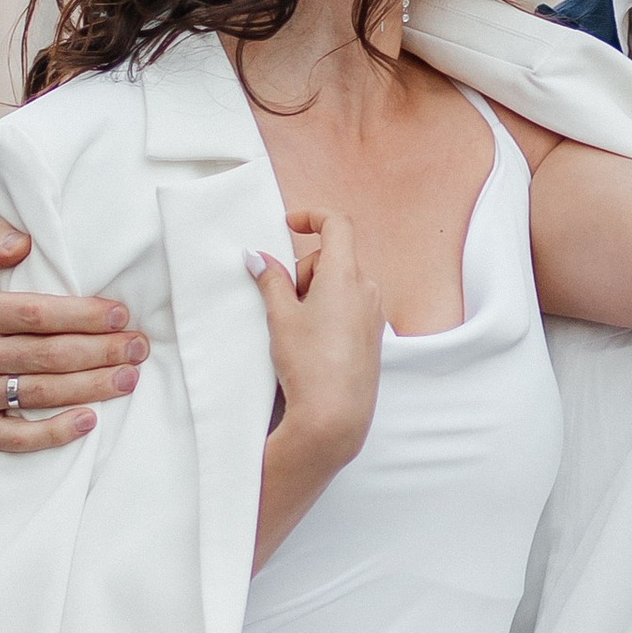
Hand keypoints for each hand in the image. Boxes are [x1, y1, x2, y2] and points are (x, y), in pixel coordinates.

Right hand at [0, 220, 147, 453]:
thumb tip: (22, 241)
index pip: (35, 313)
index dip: (82, 315)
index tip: (121, 315)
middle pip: (46, 355)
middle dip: (100, 351)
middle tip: (138, 348)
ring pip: (40, 394)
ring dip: (92, 387)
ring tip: (129, 378)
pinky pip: (19, 439)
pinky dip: (57, 432)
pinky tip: (91, 421)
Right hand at [249, 209, 383, 477]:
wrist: (335, 416)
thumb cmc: (309, 364)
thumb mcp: (281, 317)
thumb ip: (271, 280)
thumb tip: (258, 257)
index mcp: (346, 275)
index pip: (338, 225)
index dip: (313, 216)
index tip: (290, 224)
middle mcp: (367, 289)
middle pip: (333, 258)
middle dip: (304, 270)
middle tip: (283, 302)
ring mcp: (373, 314)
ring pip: (340, 284)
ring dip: (315, 293)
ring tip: (295, 329)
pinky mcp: (373, 336)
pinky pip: (349, 307)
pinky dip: (328, 311)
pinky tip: (311, 342)